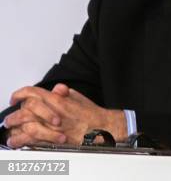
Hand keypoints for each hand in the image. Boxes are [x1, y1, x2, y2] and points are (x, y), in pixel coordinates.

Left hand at [5, 84, 126, 147]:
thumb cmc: (91, 114)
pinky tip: (17, 140)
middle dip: (15, 113)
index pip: (32, 92)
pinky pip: (31, 139)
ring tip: (10, 130)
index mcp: (58, 100)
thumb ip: (65, 92)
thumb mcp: (78, 97)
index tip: (16, 98)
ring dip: (15, 127)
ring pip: (25, 125)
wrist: (101, 128)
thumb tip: (57, 89)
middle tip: (10, 117)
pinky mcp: (52, 139)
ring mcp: (51, 126)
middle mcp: (52, 112)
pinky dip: (21, 140)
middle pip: (25, 109)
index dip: (20, 94)